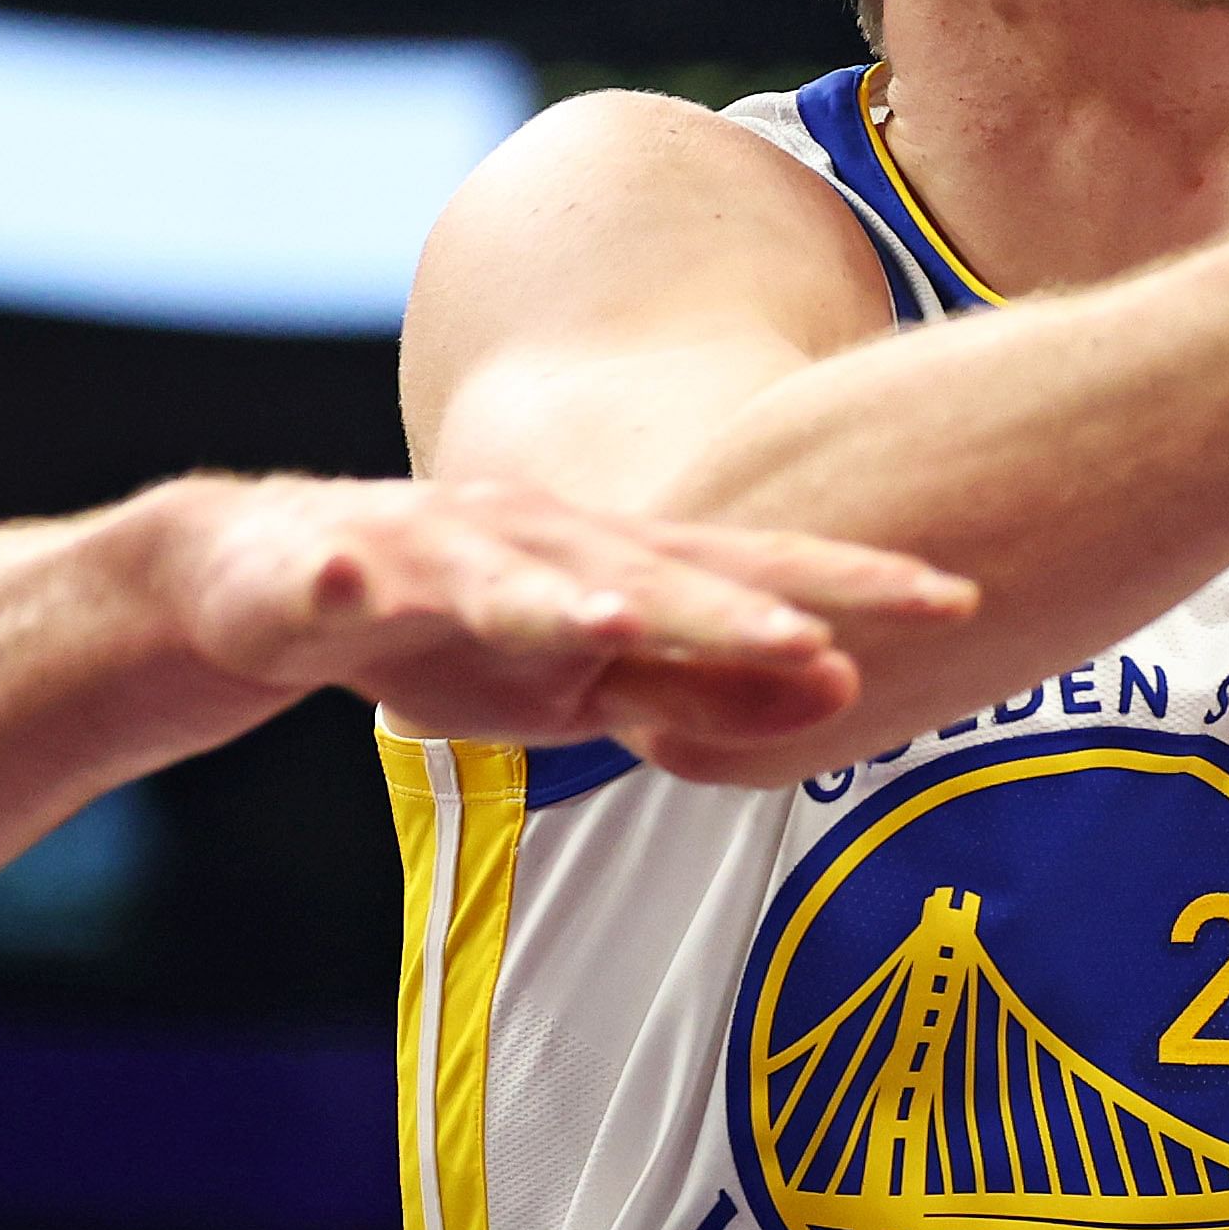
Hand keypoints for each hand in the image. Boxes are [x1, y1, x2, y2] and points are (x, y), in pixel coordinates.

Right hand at [171, 475, 969, 777]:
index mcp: (618, 567)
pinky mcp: (329, 573)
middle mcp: (544, 541)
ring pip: (504, 579)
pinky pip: (337, 580)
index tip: (956, 599)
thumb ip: (709, 688)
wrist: (272, 574)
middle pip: (649, 575)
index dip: (850, 584)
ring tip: (610, 619)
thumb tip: (848, 687)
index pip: (754, 572)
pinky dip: (344, 580)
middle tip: (820, 635)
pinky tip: (354, 584)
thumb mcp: (591, 680)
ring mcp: (437, 551)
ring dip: (556, 597)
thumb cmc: (459, 633)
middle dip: (728, 606)